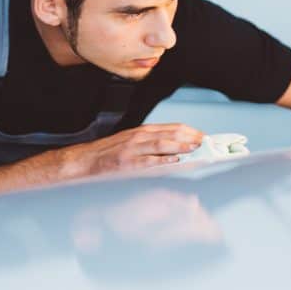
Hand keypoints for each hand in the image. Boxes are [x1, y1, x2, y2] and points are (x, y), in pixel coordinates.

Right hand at [63, 123, 204, 177]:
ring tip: (195, 148)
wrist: (84, 159)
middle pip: (170, 133)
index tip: (203, 136)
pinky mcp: (127, 162)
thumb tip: (177, 149)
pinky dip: (163, 160)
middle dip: (190, 137)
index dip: (190, 131)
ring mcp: (133, 148)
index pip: (172, 127)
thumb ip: (153, 144)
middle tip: (206, 142)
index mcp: (143, 131)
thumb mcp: (132, 142)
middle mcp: (140, 136)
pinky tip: (175, 161)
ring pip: (162, 143)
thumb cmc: (109, 152)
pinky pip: (148, 160)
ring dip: (181, 146)